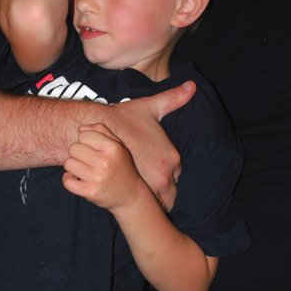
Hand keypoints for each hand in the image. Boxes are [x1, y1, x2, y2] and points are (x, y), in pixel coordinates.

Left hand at [62, 123, 145, 210]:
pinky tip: (78, 180)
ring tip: (84, 170)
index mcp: (112, 148)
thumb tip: (80, 129)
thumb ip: (101, 131)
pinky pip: (67, 181)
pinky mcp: (90, 192)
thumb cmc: (121, 167)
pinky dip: (69, 180)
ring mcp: (97, 178)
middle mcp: (105, 162)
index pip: (83, 135)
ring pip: (68, 163)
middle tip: (88, 161)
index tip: (92, 150)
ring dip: (73, 167)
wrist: (131, 195)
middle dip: (78, 154)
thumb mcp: (118, 145)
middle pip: (73, 148)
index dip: (85, 141)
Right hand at [104, 80, 194, 210]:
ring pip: (157, 202)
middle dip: (161, 193)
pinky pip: (141, 204)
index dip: (166, 176)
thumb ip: (173, 98)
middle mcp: (164, 175)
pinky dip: (138, 203)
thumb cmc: (124, 119)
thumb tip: (192, 86)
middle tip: (151, 192)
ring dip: (151, 200)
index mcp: (172, 158)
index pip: (175, 176)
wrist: (99, 128)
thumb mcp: (152, 107)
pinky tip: (130, 200)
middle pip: (168, 194)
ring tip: (142, 200)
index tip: (157, 176)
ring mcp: (149, 185)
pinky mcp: (132, 192)